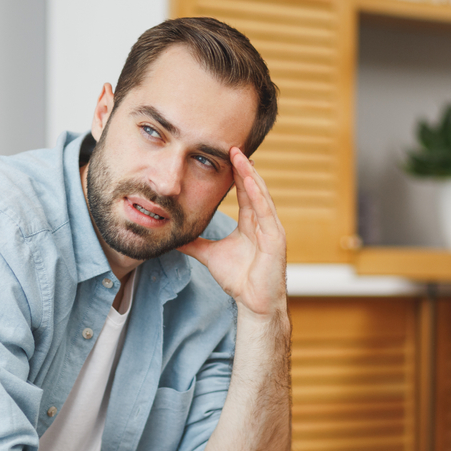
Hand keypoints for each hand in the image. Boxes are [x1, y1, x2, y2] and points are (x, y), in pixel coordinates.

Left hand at [179, 147, 286, 317]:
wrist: (252, 303)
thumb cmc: (238, 280)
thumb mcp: (210, 255)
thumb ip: (195, 244)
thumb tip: (174, 236)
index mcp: (251, 223)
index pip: (244, 193)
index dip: (236, 174)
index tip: (225, 156)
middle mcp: (263, 222)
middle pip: (253, 189)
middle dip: (244, 168)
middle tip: (233, 147)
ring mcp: (271, 229)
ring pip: (261, 196)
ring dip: (251, 176)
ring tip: (241, 157)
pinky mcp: (276, 239)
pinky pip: (266, 213)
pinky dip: (259, 196)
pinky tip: (250, 182)